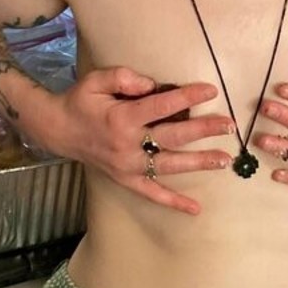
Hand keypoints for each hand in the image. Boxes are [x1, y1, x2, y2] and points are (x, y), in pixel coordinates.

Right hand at [47, 67, 235, 215]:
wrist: (59, 130)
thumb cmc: (82, 102)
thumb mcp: (96, 80)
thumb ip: (123, 77)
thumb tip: (152, 84)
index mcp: (122, 118)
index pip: (162, 106)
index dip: (188, 97)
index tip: (211, 90)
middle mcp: (128, 144)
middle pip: (173, 137)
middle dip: (203, 130)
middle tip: (228, 125)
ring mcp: (128, 166)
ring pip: (169, 165)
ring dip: (198, 163)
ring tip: (224, 160)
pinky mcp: (126, 179)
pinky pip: (152, 193)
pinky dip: (173, 202)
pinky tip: (195, 209)